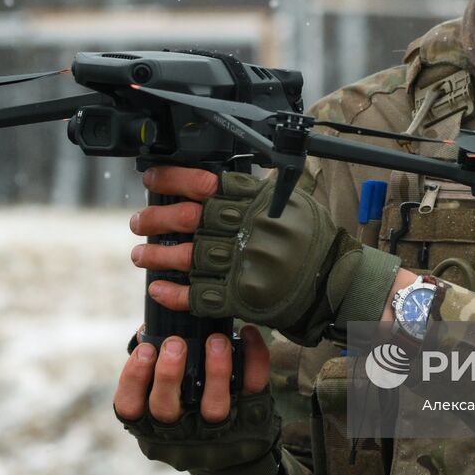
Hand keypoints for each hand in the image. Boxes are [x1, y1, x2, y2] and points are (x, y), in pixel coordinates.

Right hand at [114, 326, 280, 474]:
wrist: (237, 456)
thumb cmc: (188, 413)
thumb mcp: (164, 398)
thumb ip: (154, 370)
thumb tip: (147, 330)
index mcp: (151, 424)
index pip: (130, 408)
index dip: (133, 379)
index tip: (145, 349)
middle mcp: (180, 432)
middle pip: (166, 410)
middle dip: (168, 374)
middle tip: (175, 343)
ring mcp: (217, 430)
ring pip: (214, 408)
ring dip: (215, 371)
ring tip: (216, 340)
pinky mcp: (251, 418)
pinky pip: (253, 389)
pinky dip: (254, 360)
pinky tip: (247, 334)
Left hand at [129, 167, 402, 344]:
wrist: (334, 282)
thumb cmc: (311, 241)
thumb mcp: (288, 202)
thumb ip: (253, 191)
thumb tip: (214, 180)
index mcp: (257, 202)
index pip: (206, 182)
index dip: (173, 178)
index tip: (152, 177)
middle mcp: (248, 230)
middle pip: (188, 218)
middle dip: (156, 218)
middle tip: (140, 221)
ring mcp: (244, 264)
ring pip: (187, 256)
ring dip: (157, 256)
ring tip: (141, 255)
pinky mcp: (243, 297)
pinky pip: (199, 295)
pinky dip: (175, 293)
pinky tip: (158, 288)